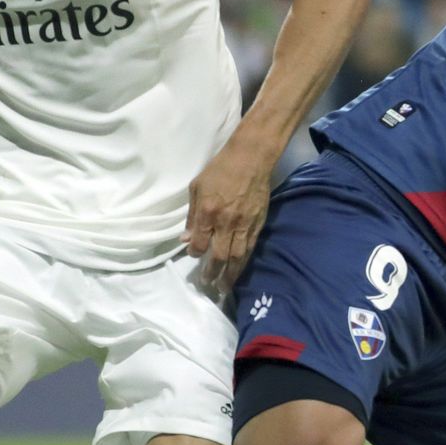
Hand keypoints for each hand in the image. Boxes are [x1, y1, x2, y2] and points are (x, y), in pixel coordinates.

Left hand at [183, 137, 275, 290]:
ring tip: (225, 286)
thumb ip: (192, 215)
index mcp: (208, 212)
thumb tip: (187, 239)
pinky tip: (239, 269)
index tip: (193, 255)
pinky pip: (250, 247)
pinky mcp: (258, 223)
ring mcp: (244, 224)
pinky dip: (244, 261)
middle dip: (213, 272)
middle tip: (209, 283)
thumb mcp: (197, 187)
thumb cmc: (220, 169)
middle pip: (219, 255)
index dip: (195, 253)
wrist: (251, 158)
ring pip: (237, 256)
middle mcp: (226, 222)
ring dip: (231, 274)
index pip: (200, 243)